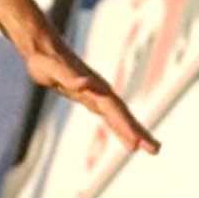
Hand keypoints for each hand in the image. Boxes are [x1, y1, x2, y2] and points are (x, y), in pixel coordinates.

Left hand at [28, 44, 159, 155]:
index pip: (114, 111)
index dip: (126, 127)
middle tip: (155, 150)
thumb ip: (68, 77)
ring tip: (151, 148)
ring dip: (134, 132)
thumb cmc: (45, 60)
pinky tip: (128, 139)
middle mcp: (100, 91)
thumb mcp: (52, 69)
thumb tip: (85, 85)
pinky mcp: (91, 97)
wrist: (43, 47)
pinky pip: (110, 116)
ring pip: (120, 116)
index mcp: (94, 87)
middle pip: (123, 115)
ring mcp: (97, 94)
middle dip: (138, 133)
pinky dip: (120, 128)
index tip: (137, 144)